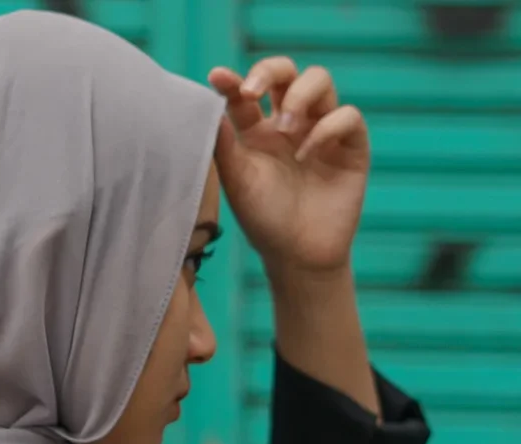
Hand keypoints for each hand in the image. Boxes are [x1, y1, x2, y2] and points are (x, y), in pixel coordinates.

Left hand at [208, 57, 369, 274]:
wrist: (297, 255)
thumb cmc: (263, 220)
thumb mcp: (237, 182)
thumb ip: (224, 145)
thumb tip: (209, 107)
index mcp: (257, 131)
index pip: (246, 92)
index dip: (234, 80)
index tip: (218, 78)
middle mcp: (289, 124)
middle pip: (286, 72)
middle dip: (270, 70)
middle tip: (253, 91)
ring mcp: (321, 131)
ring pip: (320, 81)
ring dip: (300, 94)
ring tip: (286, 126)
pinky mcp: (351, 146)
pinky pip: (347, 115)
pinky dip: (327, 128)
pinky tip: (308, 154)